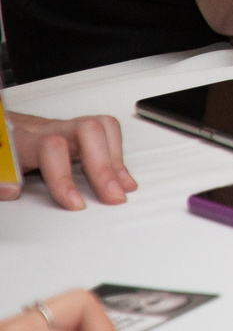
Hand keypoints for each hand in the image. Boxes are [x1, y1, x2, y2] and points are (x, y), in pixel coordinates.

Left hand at [0, 115, 134, 208]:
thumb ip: (0, 176)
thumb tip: (12, 189)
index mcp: (22, 137)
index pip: (51, 148)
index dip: (66, 176)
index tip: (76, 203)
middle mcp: (46, 128)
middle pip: (87, 130)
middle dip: (103, 165)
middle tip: (112, 195)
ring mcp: (60, 127)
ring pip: (101, 127)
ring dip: (116, 158)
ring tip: (122, 187)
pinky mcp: (70, 132)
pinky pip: (104, 132)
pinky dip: (117, 155)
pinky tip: (121, 176)